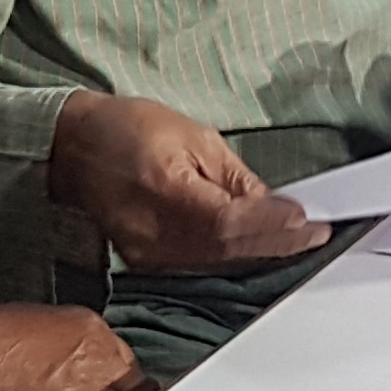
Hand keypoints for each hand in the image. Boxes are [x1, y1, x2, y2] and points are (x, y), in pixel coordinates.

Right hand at [47, 95, 318, 270]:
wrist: (74, 148)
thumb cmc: (128, 129)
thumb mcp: (193, 137)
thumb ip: (234, 177)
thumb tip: (274, 203)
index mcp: (163, 191)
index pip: (229, 222)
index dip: (273, 224)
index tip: (309, 221)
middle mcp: (152, 232)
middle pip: (227, 249)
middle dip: (277, 241)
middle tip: (315, 233)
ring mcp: (146, 253)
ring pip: (217, 261)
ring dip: (260, 250)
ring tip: (297, 237)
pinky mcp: (146, 260)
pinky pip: (200, 262)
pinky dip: (234, 253)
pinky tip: (258, 243)